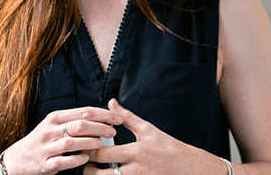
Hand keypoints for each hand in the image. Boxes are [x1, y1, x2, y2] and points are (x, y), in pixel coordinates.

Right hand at [1, 107, 121, 174]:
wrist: (16, 160)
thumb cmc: (42, 141)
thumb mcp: (54, 125)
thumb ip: (75, 120)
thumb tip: (102, 115)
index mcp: (55, 118)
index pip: (84, 111)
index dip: (104, 114)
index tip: (117, 119)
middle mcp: (50, 131)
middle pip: (80, 125)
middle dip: (101, 128)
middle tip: (113, 132)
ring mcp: (46, 148)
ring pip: (72, 142)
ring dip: (90, 143)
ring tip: (102, 144)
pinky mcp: (44, 164)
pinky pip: (62, 162)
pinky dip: (76, 159)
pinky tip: (86, 158)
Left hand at [84, 99, 226, 174]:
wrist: (187, 167)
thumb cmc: (167, 146)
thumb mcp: (148, 129)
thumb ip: (127, 117)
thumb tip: (111, 102)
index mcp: (136, 151)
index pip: (103, 153)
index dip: (88, 151)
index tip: (84, 147)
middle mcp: (135, 169)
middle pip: (99, 173)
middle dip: (86, 168)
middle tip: (83, 162)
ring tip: (93, 172)